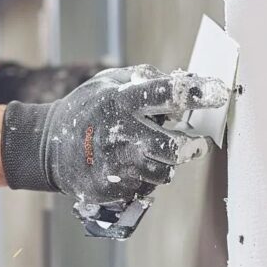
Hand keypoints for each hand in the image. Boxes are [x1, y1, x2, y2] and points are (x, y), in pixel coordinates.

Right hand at [0, 65, 229, 203]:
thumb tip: (182, 79)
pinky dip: (145, 178)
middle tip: (194, 143)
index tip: (219, 91)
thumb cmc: (85, 110)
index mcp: (120, 101)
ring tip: (154, 155)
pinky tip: (131, 168)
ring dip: (166, 164)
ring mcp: (114, 165)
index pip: (165, 93)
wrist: (47, 148)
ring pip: (163, 172)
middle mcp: (119, 134)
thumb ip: (143, 78)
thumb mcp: (107, 83)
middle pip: (173, 147)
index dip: (196, 92)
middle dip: (189, 146)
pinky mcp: (110, 188)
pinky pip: (144, 187)